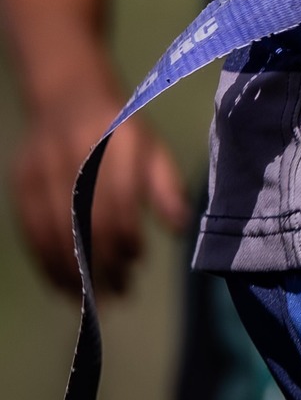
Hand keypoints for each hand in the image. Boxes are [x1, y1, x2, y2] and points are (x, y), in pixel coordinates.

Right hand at [10, 90, 187, 294]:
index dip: (126, 237)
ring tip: (92, 300)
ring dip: (74, 272)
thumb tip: (180, 228)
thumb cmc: (120, 132)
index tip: (137, 262)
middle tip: (118, 293)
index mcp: (116, 144)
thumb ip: (167, 187)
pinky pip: (32, 234)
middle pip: (87, 222)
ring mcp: (43, 172)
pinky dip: (47, 264)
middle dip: (102, 263)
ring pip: (56, 233)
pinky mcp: (21, 186)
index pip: (119, 201)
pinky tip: (64, 286)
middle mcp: (76, 157)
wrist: (68, 99)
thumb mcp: (152, 149)